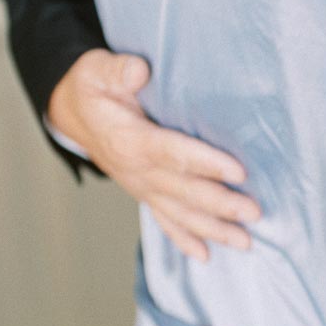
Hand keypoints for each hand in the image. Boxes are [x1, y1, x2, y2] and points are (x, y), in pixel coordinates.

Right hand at [47, 49, 260, 260]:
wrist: (71, 112)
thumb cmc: (93, 87)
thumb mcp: (98, 70)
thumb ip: (119, 70)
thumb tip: (140, 71)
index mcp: (130, 140)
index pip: (173, 154)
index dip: (206, 163)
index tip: (238, 172)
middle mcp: (136, 170)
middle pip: (184, 191)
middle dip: (221, 204)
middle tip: (254, 211)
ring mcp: (140, 186)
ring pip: (180, 213)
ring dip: (213, 228)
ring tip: (244, 241)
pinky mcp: (143, 193)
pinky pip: (164, 220)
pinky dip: (185, 239)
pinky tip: (206, 256)